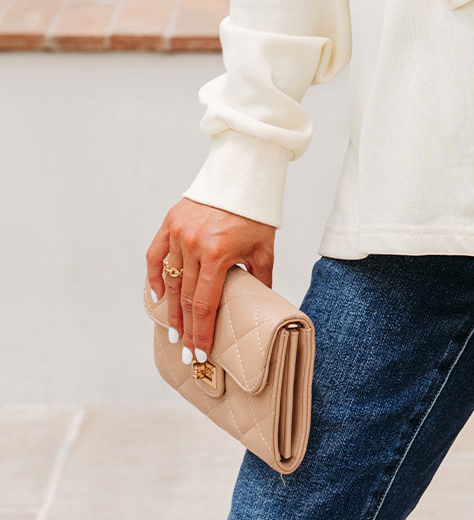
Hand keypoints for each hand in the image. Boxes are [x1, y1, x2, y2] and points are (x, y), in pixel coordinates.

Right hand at [145, 198, 276, 364]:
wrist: (242, 174)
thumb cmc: (256, 213)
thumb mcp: (263, 249)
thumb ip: (260, 279)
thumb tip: (263, 306)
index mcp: (217, 253)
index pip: (203, 304)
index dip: (201, 332)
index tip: (200, 353)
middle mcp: (193, 244)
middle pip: (184, 298)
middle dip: (187, 329)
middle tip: (187, 352)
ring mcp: (178, 233)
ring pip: (169, 281)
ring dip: (170, 310)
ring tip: (175, 332)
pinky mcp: (170, 222)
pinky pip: (155, 255)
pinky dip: (154, 277)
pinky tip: (157, 297)